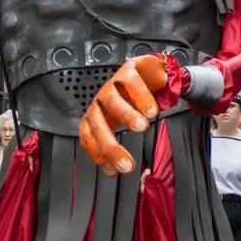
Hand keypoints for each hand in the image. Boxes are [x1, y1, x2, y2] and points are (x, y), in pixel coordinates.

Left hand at [79, 54, 167, 173]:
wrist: (153, 73)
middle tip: (128, 163)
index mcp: (99, 117)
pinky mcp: (128, 69)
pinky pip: (131, 82)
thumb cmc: (138, 101)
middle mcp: (101, 102)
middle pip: (97, 124)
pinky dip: (141, 96)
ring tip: (142, 127)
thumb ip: (124, 143)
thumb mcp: (129, 125)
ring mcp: (113, 85)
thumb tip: (114, 170)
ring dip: (126, 115)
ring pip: (112, 101)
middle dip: (111, 145)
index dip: (97, 155)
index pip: (87, 138)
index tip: (115, 171)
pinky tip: (152, 110)